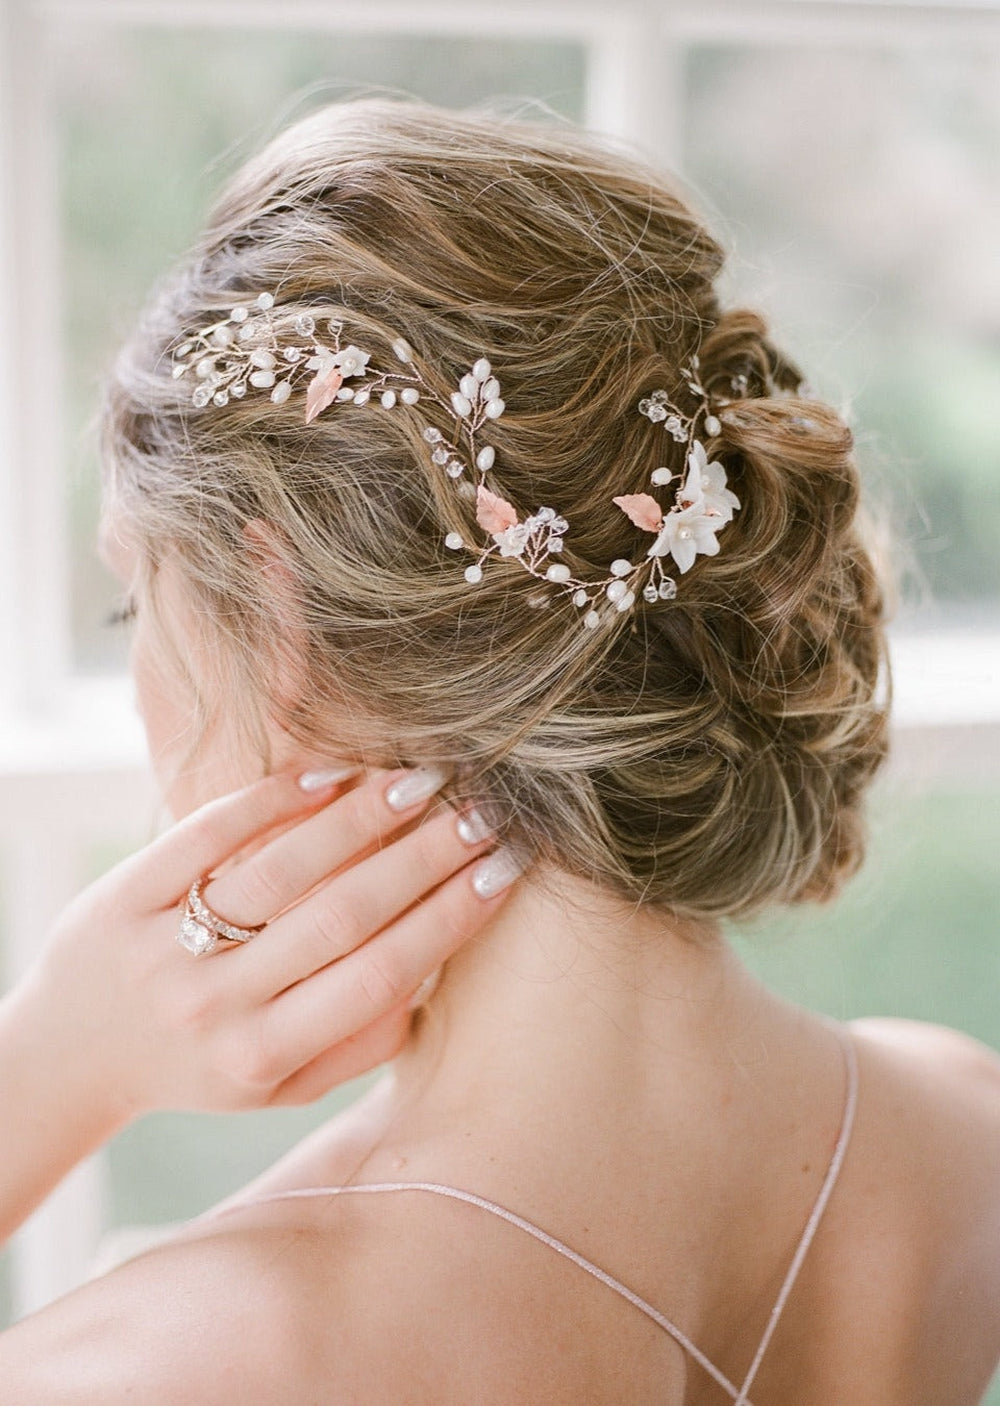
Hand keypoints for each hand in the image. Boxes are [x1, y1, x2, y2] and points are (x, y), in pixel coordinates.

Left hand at [18, 766, 516, 1126]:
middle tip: (482, 812)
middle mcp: (217, 1008)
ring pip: (281, 871)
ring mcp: (167, 949)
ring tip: (422, 781)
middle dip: (425, 858)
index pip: (381, 977)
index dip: (450, 918)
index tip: (504, 870)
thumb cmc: (200, 1066)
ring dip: (361, 819)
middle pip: (343, 918)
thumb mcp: (280, 1087)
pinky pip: (206, 835)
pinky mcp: (124, 896)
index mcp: (265, 1058)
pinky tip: (331, 774)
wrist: (70, 1056)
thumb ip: (358, 1045)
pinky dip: (271, 799)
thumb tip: (433, 976)